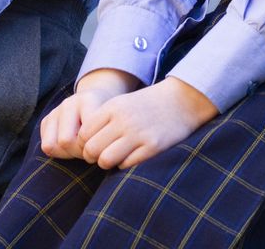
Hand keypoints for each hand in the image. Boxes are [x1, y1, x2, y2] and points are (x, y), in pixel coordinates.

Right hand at [40, 68, 138, 159]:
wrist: (96, 101)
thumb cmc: (108, 119)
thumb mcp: (113, 124)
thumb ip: (110, 137)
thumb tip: (105, 160)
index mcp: (89, 99)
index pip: (86, 134)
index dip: (95, 147)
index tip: (104, 147)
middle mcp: (69, 102)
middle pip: (66, 141)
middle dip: (79, 151)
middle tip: (91, 151)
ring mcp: (56, 110)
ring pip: (52, 145)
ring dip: (67, 153)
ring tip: (80, 149)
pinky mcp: (46, 119)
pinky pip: (46, 146)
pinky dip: (58, 152)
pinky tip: (71, 146)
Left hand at [79, 76, 217, 169]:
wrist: (181, 100)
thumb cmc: (147, 104)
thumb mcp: (122, 103)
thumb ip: (103, 120)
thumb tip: (83, 143)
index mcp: (112, 107)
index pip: (84, 133)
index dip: (84, 144)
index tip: (92, 145)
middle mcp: (122, 120)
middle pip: (91, 149)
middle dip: (93, 156)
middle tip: (101, 155)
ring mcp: (138, 134)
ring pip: (106, 160)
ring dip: (108, 163)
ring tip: (116, 158)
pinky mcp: (152, 147)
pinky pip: (126, 165)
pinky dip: (125, 165)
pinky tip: (132, 157)